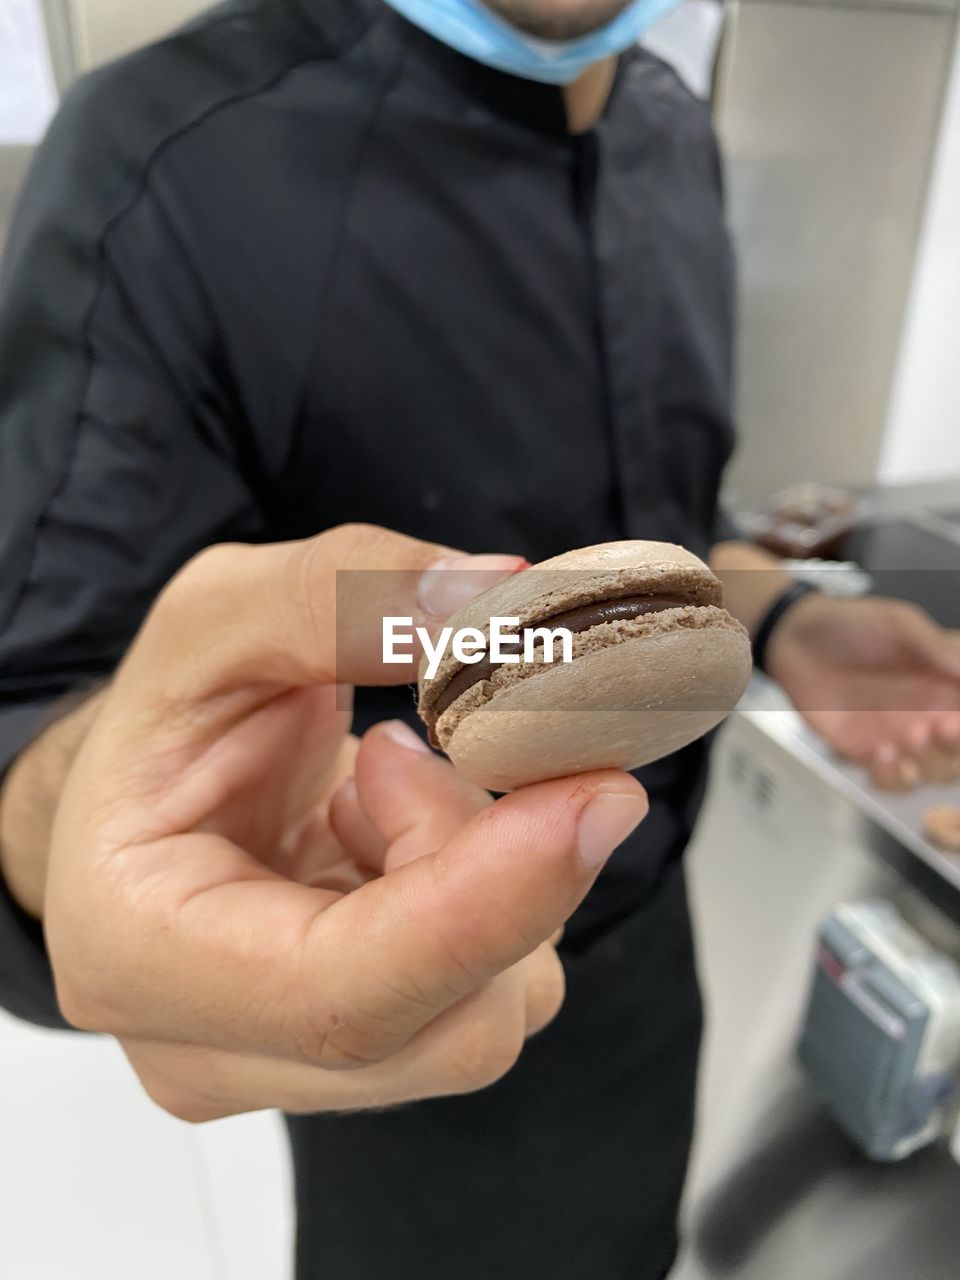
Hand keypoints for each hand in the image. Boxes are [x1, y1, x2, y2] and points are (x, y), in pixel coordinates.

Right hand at [42, 526, 647, 1119]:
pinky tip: (402, 829)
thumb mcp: (215, 618)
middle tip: (460, 739)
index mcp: (140, 955)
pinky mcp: (376, 1056)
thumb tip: (492, 598)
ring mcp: (295, 1071)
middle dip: (502, 867)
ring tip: (390, 779)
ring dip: (487, 868)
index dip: (487, 904)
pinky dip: (487, 891)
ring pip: (490, 1010)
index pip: (340, 994)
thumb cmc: (165, 722)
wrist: (155, 800)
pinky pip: (494, 991)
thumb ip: (340, 594)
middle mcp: (211, 1053)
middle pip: (446, 1026)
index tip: (597, 794)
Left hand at [765, 593, 959, 787]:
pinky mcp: (868, 752)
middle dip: (957, 746)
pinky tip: (879, 752)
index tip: (957, 716)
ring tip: (907, 736)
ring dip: (929, 763)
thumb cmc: (850, 624)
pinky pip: (893, 781)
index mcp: (946, 681)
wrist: (794, 641)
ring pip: (936, 772)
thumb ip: (938, 647)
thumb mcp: (899, 624)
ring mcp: (901, 736)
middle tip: (943, 726)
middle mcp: (931, 712)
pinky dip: (892, 776)